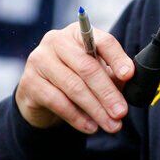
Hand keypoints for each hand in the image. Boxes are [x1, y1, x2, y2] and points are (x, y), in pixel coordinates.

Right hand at [15, 23, 134, 133]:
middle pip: (87, 67)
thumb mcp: (96, 72)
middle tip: (122, 112)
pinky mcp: (29, 82)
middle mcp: (56, 41)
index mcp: (78, 33)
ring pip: (74, 87)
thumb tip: (130, 81)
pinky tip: (91, 127)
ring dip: (96, 109)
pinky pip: (57, 101)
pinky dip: (77, 117)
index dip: (117, 58)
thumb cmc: (74, 78)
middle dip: (107, 93)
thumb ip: (112, 74)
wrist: (39, 96)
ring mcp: (39, 60)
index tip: (129, 76)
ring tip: (111, 124)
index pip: (101, 40)